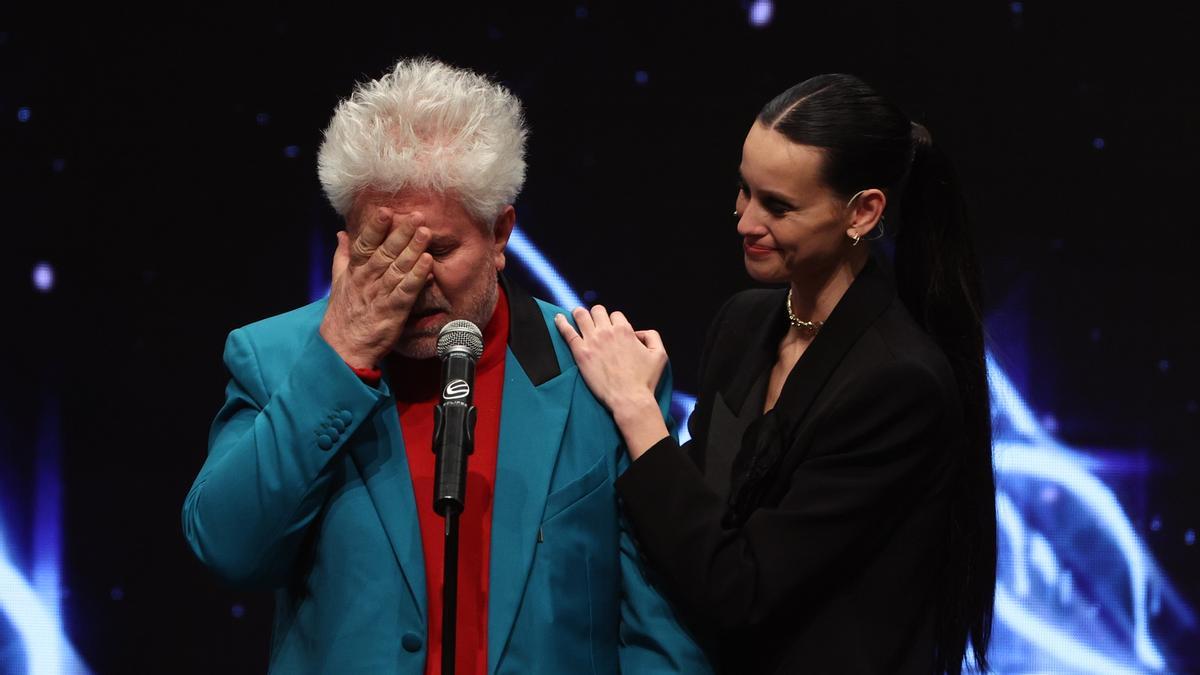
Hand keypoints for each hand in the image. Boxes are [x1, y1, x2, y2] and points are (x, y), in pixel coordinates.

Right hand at [319, 207, 433, 367]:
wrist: (344, 347)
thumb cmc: (343, 313)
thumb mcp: (338, 280)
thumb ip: (342, 255)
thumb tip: (341, 233)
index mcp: (355, 271)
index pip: (364, 244)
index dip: (375, 227)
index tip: (386, 210)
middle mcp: (367, 280)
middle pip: (385, 252)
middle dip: (401, 233)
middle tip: (416, 215)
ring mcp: (380, 295)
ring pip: (398, 268)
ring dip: (413, 250)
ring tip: (426, 232)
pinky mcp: (392, 311)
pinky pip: (406, 291)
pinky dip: (417, 276)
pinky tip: (428, 263)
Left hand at [554, 306, 670, 457]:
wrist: (629, 398)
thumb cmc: (645, 380)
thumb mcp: (660, 355)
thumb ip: (652, 337)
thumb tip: (638, 333)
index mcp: (625, 330)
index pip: (616, 315)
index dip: (615, 322)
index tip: (613, 331)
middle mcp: (607, 331)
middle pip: (598, 311)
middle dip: (597, 315)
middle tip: (595, 323)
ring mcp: (592, 341)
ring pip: (581, 315)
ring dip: (579, 314)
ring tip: (577, 316)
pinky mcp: (580, 353)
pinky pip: (567, 332)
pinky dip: (561, 322)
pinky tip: (557, 318)